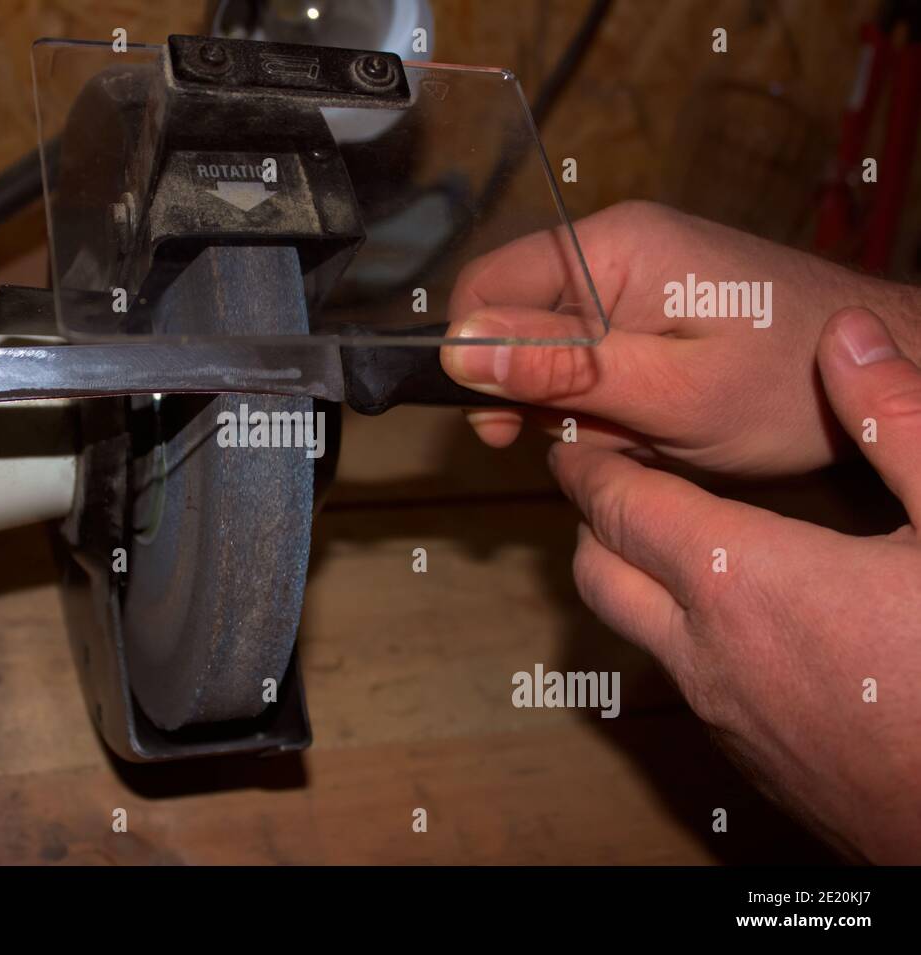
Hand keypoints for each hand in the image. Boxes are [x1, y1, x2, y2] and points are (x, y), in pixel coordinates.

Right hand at [440, 201, 920, 477]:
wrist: (884, 371)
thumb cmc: (787, 385)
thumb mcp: (665, 391)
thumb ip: (558, 367)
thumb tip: (457, 349)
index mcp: (610, 247)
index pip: (484, 288)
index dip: (476, 360)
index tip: (504, 428)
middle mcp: (615, 247)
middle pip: (515, 320)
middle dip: (537, 391)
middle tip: (592, 438)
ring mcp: (635, 276)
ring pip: (551, 348)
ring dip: (577, 404)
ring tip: (641, 433)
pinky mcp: (652, 305)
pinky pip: (592, 354)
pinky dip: (607, 400)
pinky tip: (651, 424)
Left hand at [548, 307, 920, 861]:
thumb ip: (896, 425)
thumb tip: (847, 340)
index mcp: (743, 583)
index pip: (620, 508)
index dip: (588, 464)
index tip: (574, 438)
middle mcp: (707, 653)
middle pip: (598, 573)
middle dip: (592, 519)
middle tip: (614, 479)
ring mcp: (723, 716)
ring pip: (635, 633)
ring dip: (634, 578)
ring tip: (677, 537)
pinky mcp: (750, 760)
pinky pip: (686, 681)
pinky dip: (680, 634)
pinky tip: (746, 618)